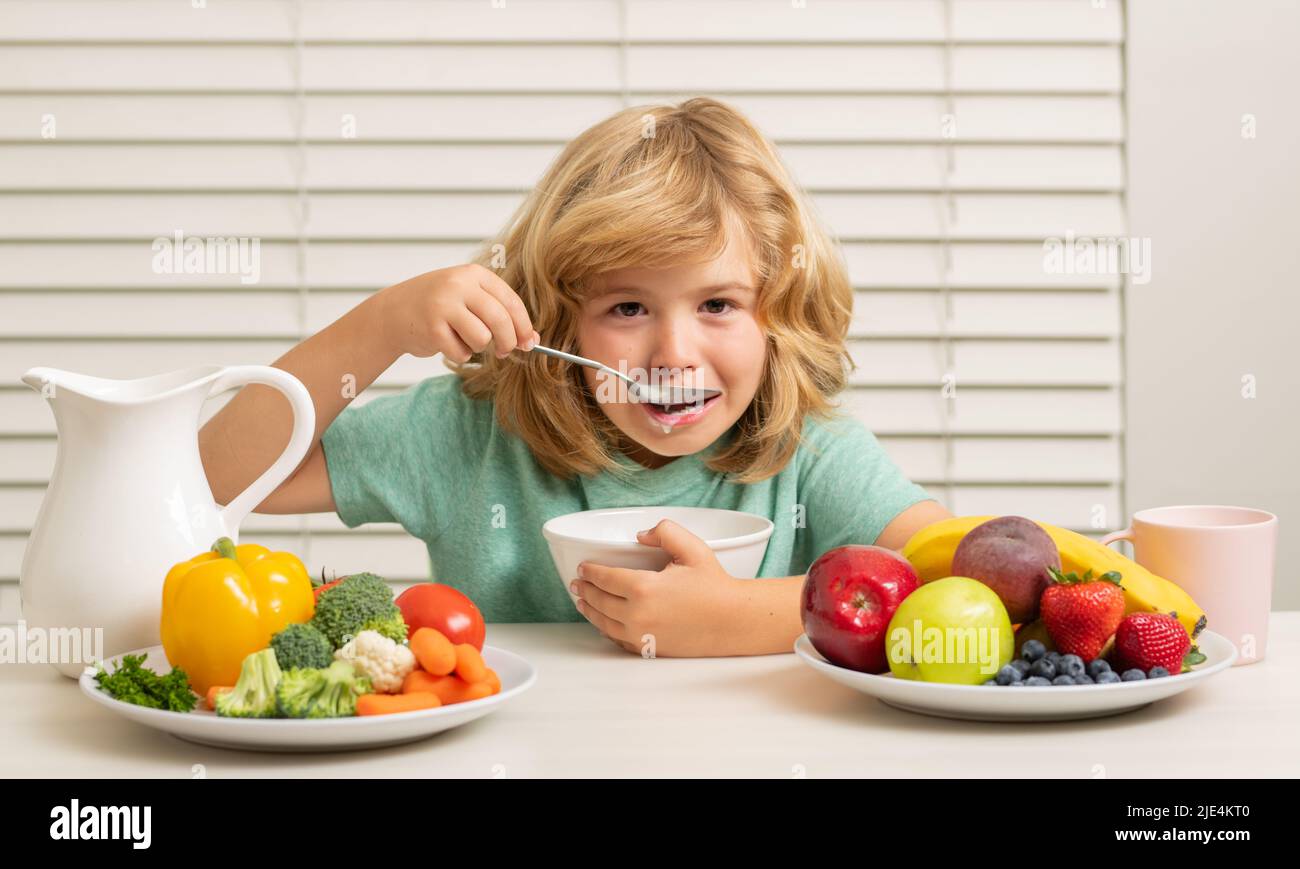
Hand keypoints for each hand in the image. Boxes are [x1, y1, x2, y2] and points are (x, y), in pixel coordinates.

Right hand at [378, 263, 539, 361]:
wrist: (393, 312)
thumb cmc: (438, 306)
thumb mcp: (470, 300)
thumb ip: (500, 314)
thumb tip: (533, 339)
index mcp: (474, 274)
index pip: (510, 301)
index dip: (524, 326)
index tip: (529, 342)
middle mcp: (459, 285)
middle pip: (500, 320)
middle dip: (508, 342)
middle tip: (504, 351)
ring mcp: (443, 305)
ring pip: (482, 338)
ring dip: (477, 347)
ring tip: (463, 339)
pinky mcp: (432, 328)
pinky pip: (461, 353)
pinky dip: (458, 354)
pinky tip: (446, 343)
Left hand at [570, 519, 742, 657]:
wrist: (733, 621)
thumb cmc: (715, 585)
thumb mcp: (692, 548)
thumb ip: (665, 532)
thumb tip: (640, 536)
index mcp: (644, 588)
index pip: (604, 578)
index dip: (590, 572)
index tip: (583, 567)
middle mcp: (637, 615)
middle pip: (599, 602)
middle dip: (585, 591)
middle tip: (578, 583)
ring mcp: (642, 636)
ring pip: (604, 624)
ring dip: (590, 611)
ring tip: (583, 602)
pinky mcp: (650, 649)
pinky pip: (619, 640)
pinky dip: (607, 630)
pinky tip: (605, 624)